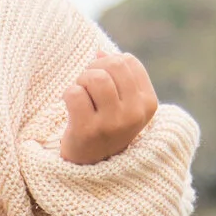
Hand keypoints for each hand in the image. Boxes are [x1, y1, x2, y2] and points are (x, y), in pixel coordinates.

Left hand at [59, 49, 158, 164]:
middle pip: (113, 65)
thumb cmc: (106, 126)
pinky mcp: (88, 131)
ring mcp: (112, 124)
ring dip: (81, 81)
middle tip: (87, 86)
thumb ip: (116, 74)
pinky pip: (74, 93)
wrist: (90, 165)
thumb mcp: (122, 102)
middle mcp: (134, 114)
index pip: (128, 61)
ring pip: (96, 77)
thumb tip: (100, 50)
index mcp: (148, 103)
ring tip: (80, 95)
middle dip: (94, 69)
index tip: (102, 80)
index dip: (109, 63)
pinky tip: (71, 109)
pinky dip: (68, 95)